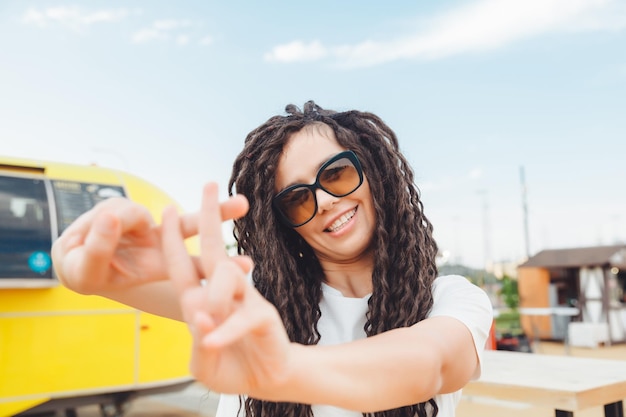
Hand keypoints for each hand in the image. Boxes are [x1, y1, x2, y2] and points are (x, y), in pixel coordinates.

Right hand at [51, 192, 247, 295]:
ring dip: (116, 222)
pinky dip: (101, 221)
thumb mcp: (88, 272)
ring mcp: (152, 225)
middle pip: (194, 226)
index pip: (195, 269)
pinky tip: (94, 227)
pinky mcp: (136, 211)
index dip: (220, 271)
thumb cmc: (86, 269)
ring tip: (98, 236)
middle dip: (217, 213)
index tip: (246, 267)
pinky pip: (120, 209)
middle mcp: (164, 246)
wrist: (75, 254)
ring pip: (148, 212)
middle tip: (244, 203)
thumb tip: (110, 216)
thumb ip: (98, 246)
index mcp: (161, 269)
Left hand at [161, 182, 291, 396]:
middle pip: (215, 247)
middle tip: (206, 183)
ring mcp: (245, 301)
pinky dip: (225, 330)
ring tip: (204, 320)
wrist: (266, 382)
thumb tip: (202, 315)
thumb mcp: (202, 362)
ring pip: (228, 277)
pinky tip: (212, 339)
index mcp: (201, 299)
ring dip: (213, 295)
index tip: (169, 208)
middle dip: (210, 215)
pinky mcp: (264, 317)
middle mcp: (223, 293)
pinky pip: (243, 316)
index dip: (174, 238)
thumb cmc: (231, 368)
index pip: (183, 264)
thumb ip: (198, 342)